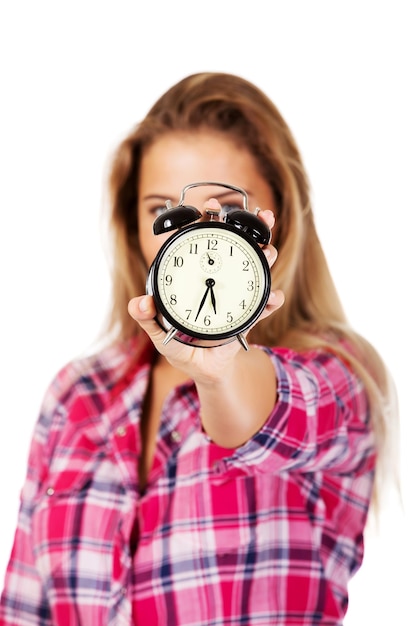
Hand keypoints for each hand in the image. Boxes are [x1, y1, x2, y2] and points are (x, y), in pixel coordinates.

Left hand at [128, 200, 283, 382]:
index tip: (211, 207)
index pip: (203, 243)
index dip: (208, 222)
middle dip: (252, 228)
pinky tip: (274, 296)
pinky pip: (265, 305)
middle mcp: (219, 280)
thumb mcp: (159, 332)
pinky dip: (272, 299)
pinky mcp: (250, 314)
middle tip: (260, 217)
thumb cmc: (180, 346)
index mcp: (196, 277)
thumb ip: (147, 318)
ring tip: (269, 252)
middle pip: (237, 247)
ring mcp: (237, 294)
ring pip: (257, 268)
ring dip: (267, 257)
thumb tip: (139, 302)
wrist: (203, 369)